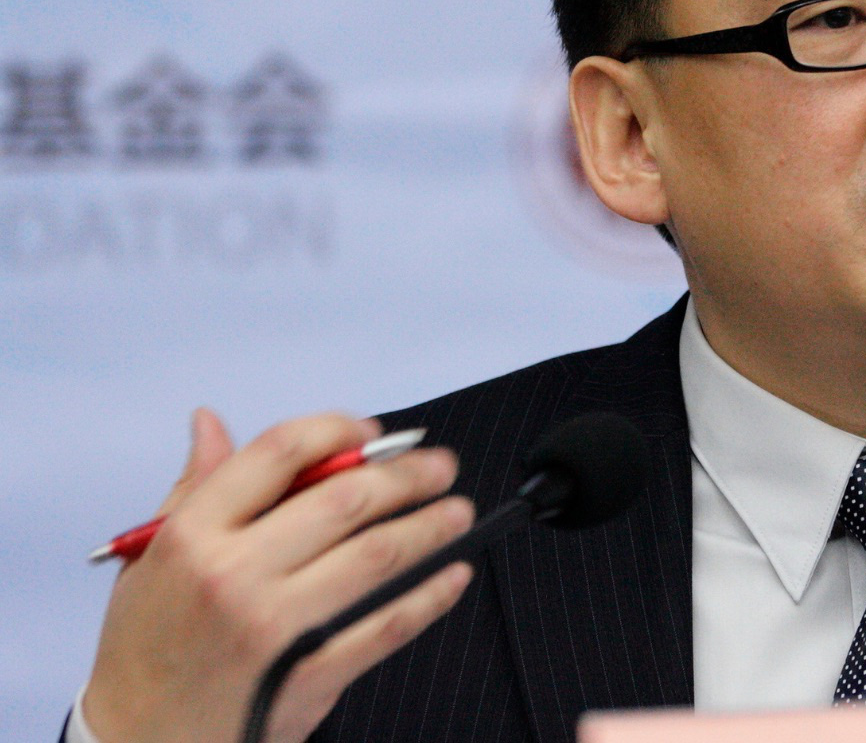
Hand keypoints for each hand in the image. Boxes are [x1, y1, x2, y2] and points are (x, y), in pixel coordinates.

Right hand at [83, 409, 475, 742]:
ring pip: (376, 555)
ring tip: (457, 509)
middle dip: (405, 474)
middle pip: (344, 499)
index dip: (338, 431)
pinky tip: (453, 575)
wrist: (140, 741)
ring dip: (429, 526)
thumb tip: (211, 423)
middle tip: (440, 466)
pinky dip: (430, 596)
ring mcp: (278, 626)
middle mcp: (237, 573)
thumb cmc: (146, 648)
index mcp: (194, 535)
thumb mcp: (151, 560)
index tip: (373, 434)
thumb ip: (193, 488)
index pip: (278, 453)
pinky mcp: (310, 674)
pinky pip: (387, 626)